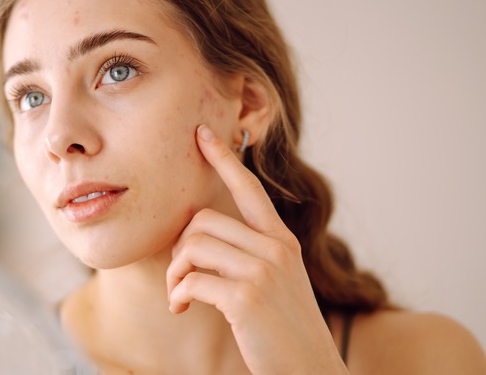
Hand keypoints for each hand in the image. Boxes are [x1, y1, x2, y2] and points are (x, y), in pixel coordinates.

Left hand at [166, 124, 346, 373]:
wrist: (311, 371)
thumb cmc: (284, 331)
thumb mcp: (277, 283)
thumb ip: (251, 256)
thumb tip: (199, 239)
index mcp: (282, 242)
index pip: (249, 189)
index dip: (223, 159)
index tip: (202, 134)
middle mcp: (275, 249)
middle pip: (202, 221)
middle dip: (178, 248)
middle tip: (179, 277)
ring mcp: (263, 272)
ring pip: (193, 246)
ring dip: (174, 274)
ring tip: (179, 296)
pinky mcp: (247, 298)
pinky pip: (191, 280)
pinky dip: (177, 294)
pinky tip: (182, 309)